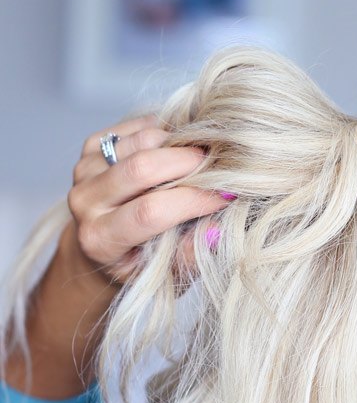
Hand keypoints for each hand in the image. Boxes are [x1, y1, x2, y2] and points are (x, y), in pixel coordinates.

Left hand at [66, 113, 232, 285]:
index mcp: (100, 239)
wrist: (95, 247)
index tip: (226, 195)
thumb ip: (189, 256)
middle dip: (188, 162)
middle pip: (141, 168)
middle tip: (218, 168)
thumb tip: (215, 228)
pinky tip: (178, 149)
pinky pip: (137, 127)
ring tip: (200, 159)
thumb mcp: (164, 275)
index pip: (149, 212)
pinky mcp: (90, 147)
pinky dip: (166, 132)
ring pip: (141, 141)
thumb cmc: (137, 263)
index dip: (193, 199)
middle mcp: (84, 203)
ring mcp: (84, 171)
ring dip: (179, 144)